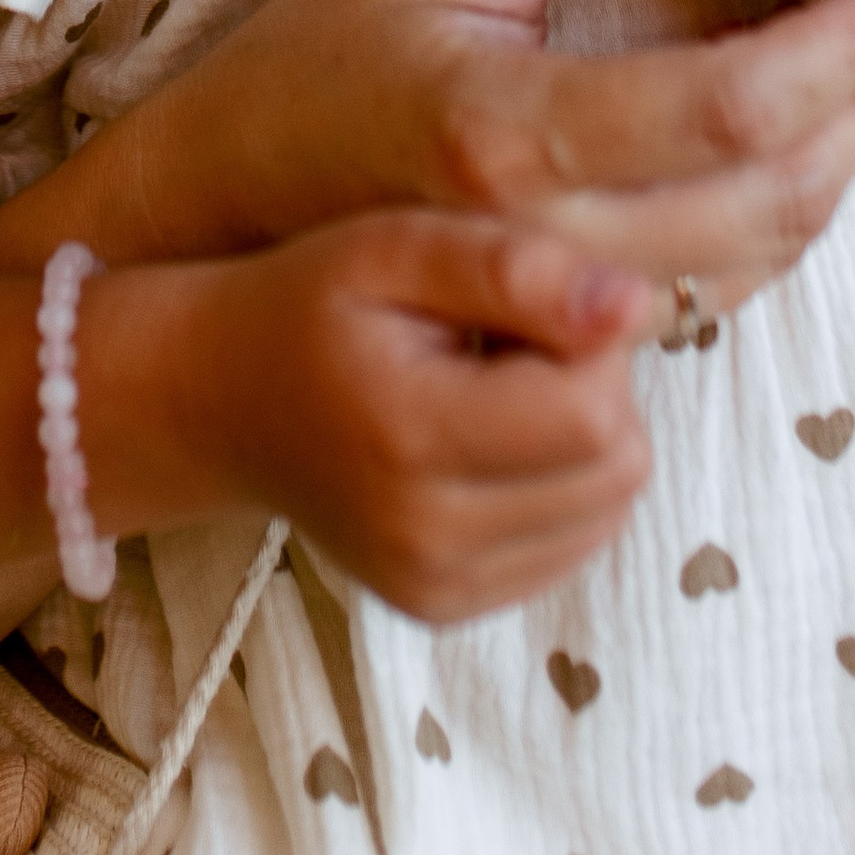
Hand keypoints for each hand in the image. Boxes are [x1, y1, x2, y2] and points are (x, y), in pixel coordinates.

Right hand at [72, 0, 854, 333]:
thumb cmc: (309, 75)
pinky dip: (767, 232)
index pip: (732, 108)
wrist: (207, 231)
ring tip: (853, 78)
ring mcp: (545, 319)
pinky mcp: (556, 364)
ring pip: (757, 266)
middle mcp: (537, 244)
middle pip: (771, 200)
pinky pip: (708, 306)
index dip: (846, 49)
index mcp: (504, 134)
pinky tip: (775, 157)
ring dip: (828, 174)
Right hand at [89, 214, 654, 624]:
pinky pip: (574, 542)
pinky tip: (486, 439)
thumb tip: (635, 306)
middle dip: (593, 385)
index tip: (528, 300)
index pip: (593, 410)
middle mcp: (428, 539)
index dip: (590, 338)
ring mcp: (439, 587)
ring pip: (609, 508)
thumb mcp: (393, 247)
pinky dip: (559, 484)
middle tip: (508, 340)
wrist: (219, 400)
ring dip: (581, 436)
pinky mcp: (449, 608)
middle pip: (616, 465)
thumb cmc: (307, 304)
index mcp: (409, 439)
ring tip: (492, 386)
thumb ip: (512, 268)